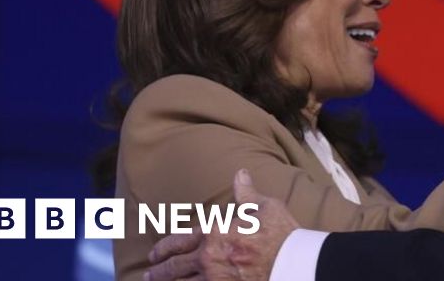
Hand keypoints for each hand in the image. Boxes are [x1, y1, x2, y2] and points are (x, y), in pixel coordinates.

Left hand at [146, 169, 299, 280]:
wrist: (293, 261)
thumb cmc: (280, 232)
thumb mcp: (264, 207)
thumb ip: (246, 193)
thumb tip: (240, 174)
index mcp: (214, 232)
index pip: (179, 241)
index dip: (163, 248)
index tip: (154, 254)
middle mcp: (208, 257)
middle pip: (175, 267)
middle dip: (159, 271)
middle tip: (150, 274)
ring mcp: (215, 278)